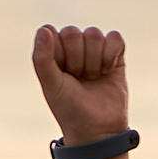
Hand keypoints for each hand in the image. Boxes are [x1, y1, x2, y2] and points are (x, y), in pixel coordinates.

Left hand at [33, 21, 129, 146]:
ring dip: (94, 61)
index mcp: (54, 50)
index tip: (62, 75)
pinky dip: (111, 55)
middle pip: (74, 33)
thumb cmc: (70, 108)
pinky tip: (107, 71)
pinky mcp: (115, 53)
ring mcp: (94, 48)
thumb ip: (42, 58)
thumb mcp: (51, 85)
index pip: (53, 34)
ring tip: (92, 78)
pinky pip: (115, 38)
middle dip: (77, 60)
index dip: (59, 56)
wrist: (97, 129)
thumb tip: (46, 29)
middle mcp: (73, 46)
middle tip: (79, 79)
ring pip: (94, 34)